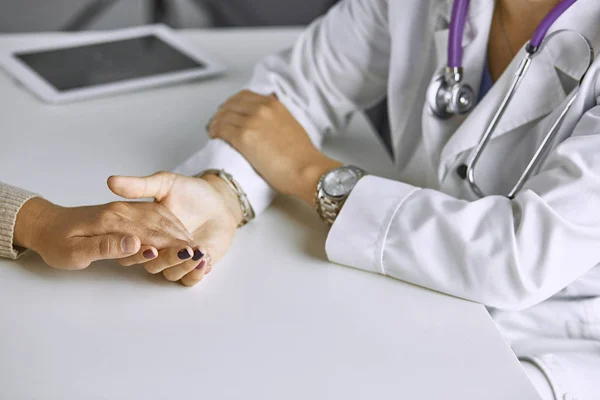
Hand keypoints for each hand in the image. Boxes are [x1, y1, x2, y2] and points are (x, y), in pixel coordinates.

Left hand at [13, 197, 191, 269]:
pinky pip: (156, 216)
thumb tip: (135, 244)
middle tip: (202, 256)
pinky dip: (173, 226)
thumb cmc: (57, 242)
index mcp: (112, 220)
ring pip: (162, 219)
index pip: (150, 234)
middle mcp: (123, 211)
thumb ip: (106, 247)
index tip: (191, 256)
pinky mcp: (128, 212)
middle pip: (160, 226)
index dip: (172, 247)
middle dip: (183, 241)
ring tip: (197, 249)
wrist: (46, 223)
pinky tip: (182, 236)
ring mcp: (127, 210)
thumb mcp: (74, 251)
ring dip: (181, 233)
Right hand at [108, 172, 241, 285]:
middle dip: (166, 258)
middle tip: (182, 249)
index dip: (138, 247)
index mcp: (146, 231)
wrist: (219, 200)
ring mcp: (177, 259)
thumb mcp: (165, 183)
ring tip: (197, 252)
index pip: (133, 246)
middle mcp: (159, 248)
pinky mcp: (194, 266)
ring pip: (171, 273)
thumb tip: (111, 181)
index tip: (149, 243)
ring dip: (183, 266)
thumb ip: (140, 186)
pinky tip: (205, 260)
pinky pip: (190, 279)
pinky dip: (196, 274)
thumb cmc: (192, 192)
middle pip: (152, 264)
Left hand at [207, 90, 341, 204]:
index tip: (228, 112)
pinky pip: (220, 128)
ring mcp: (251, 121)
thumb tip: (265, 126)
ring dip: (215, 122)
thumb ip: (276, 120)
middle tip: (217, 122)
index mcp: (274, 104)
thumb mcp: (291, 126)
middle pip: (230, 104)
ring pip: (223, 115)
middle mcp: (262, 108)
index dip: (232, 104)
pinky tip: (214, 137)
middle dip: (221, 112)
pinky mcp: (244, 137)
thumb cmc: (302, 157)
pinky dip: (214, 131)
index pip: (244, 96)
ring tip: (213, 131)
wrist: (307, 170)